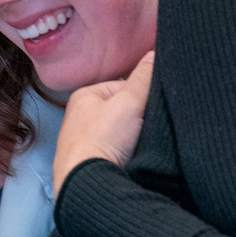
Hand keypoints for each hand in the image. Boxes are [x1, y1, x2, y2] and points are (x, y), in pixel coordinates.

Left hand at [52, 51, 154, 195]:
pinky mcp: (92, 163)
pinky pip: (117, 152)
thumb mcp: (129, 101)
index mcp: (85, 96)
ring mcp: (85, 142)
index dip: (142, 95)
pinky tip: (136, 158)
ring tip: (144, 144)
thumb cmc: (103, 138)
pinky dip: (128, 154)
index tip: (154, 107)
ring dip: (135, 138)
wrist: (89, 184)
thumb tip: (154, 53)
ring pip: (122, 133)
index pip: (123, 86)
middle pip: (123, 110)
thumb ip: (144, 78)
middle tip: (151, 126)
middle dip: (139, 117)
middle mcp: (81, 117)